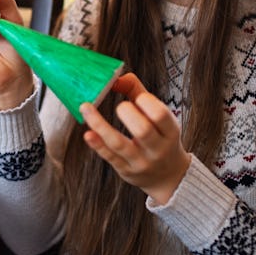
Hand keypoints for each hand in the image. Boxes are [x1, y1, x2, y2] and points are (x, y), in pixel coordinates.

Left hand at [79, 73, 191, 203]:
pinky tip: (87, 134)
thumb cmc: (161, 137)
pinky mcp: (126, 171)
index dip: (147, 103)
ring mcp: (141, 162)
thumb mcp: (159, 117)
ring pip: (119, 143)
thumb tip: (116, 77)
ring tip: (85, 107)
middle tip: (120, 106)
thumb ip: (139, 93)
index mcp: (170, 132)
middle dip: (127, 113)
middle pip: (143, 130)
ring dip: (100, 124)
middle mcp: (158, 149)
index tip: (138, 98)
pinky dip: (97, 145)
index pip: (161, 115)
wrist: (169, 177)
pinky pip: (110, 157)